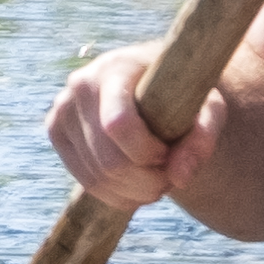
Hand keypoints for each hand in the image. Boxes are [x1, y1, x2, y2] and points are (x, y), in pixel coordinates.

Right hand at [44, 38, 225, 209]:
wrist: (153, 83)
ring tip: (158, 179)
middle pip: (109, 161)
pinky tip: (137, 185)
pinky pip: (85, 181)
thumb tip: (181, 178)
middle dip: (146, 181)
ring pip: (97, 177)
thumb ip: (202, 139)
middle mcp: (80, 85)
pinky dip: (117, 195)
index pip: (118, 125)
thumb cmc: (183, 94)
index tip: (169, 153)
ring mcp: (63, 109)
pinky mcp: (56, 131)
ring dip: (135, 191)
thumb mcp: (208, 108)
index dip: (147, 152)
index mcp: (115, 68)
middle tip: (170, 177)